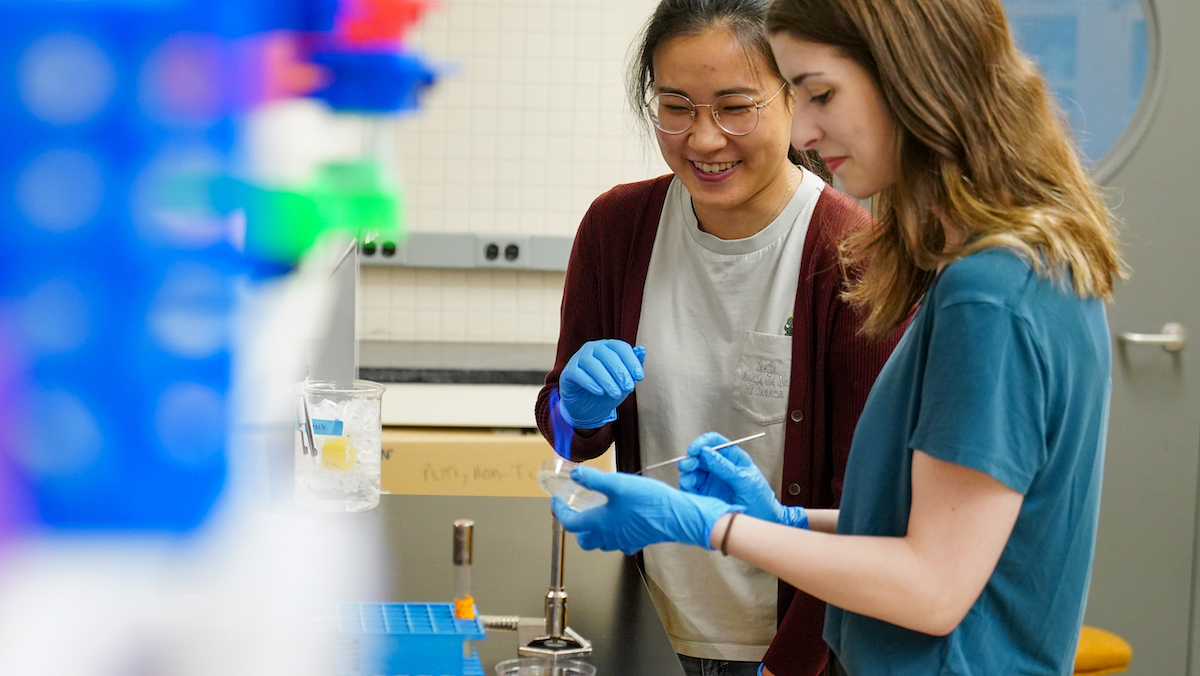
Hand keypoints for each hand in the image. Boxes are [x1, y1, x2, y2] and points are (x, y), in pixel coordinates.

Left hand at [551, 466, 738, 554]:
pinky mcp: (638, 540)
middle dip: (576, 527)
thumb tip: (575, 475)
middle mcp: (610, 536)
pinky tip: (620, 519)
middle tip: (575, 511)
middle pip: (584, 539)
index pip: (571, 523)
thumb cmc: (650, 502)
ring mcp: (625, 541)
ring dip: (593, 530)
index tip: (556, 501)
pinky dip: (612, 532)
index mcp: (600, 523)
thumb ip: (594, 480)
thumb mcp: (619, 484)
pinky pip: (618, 541)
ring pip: (601, 542)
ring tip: (596, 513)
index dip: (560, 512)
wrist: (679, 517)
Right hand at [558, 340, 645, 428]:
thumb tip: (642, 349)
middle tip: (629, 387)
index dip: (631, 361)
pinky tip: (600, 392)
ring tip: (616, 393)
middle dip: (620, 371)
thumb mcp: (624, 380)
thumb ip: (634, 364)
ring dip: (606, 379)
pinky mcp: (568, 372)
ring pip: (592, 363)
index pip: (620, 348)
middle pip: (606, 354)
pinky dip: (590, 383)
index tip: (639, 377)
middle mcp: (592, 348)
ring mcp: (578, 358)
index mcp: (608, 347)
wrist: (587, 408)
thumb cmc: (608, 390)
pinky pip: (578, 373)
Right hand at [678, 432, 807, 528]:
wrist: (763, 521)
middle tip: (687, 466)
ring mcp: (712, 481)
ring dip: (687, 475)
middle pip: (699, 456)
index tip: (694, 450)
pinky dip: (687, 488)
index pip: (714, 442)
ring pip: (693, 472)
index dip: (702, 443)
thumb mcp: (744, 481)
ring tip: (688, 481)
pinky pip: (692, 488)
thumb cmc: (760, 500)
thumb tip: (707, 452)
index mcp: (732, 458)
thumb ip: (725, 467)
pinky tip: (689, 490)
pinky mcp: (706, 495)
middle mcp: (720, 467)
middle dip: (691, 459)